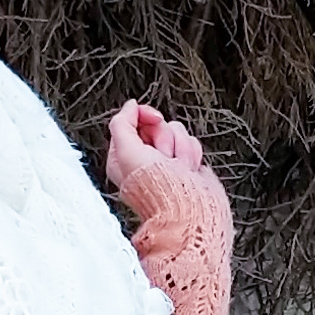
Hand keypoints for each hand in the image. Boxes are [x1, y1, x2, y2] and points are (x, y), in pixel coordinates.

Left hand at [106, 98, 215, 222]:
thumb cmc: (157, 188)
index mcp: (123, 156)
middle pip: (156, 124)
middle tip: (164, 156)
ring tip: (178, 167)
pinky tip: (188, 170)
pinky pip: (191, 143)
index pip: (131, 120)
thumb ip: (122, 123)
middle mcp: (144, 158)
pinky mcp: (185, 163)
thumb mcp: (127, 151)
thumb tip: (131, 105)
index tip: (154, 119)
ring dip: (180, 147)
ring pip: (176, 131)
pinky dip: (191, 154)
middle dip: (165, 137)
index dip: (144, 115)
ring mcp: (166, 161)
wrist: (189, 208)